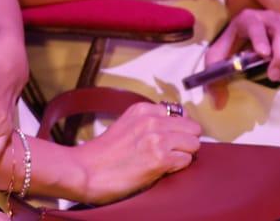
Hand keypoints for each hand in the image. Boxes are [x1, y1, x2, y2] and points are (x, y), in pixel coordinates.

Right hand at [67, 101, 200, 203]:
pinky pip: (187, 160)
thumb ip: (147, 122)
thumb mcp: (125, 125)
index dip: (177, 130)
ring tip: (167, 161)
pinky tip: (162, 169)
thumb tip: (173, 129)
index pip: (179, 114)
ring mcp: (157, 138)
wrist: (86, 170)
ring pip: (194, 143)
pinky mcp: (160, 159)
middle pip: (192, 127)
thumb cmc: (102, 154)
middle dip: (186, 141)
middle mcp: (151, 120)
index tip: (169, 139)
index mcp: (142, 109)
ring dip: (184, 154)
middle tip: (173, 152)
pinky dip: (178, 167)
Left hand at [203, 8, 279, 108]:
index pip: (254, 25)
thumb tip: (218, 105)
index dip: (259, 39)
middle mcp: (268, 16)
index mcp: (246, 20)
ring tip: (279, 72)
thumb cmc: (234, 45)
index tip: (264, 54)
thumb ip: (214, 78)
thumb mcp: (219, 58)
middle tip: (274, 76)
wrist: (250, 31)